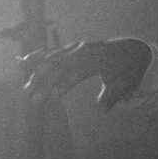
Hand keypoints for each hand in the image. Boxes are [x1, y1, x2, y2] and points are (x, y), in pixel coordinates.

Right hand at [24, 38, 152, 106]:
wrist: (131, 50)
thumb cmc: (127, 70)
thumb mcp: (124, 84)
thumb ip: (111, 97)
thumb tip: (101, 110)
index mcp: (97, 58)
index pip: (75, 72)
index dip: (63, 85)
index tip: (52, 98)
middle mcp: (83, 51)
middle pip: (58, 66)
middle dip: (43, 81)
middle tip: (31, 96)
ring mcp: (75, 48)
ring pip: (52, 60)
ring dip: (38, 75)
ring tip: (27, 88)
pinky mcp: (70, 49)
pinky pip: (52, 55)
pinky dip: (39, 61)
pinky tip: (26, 67)